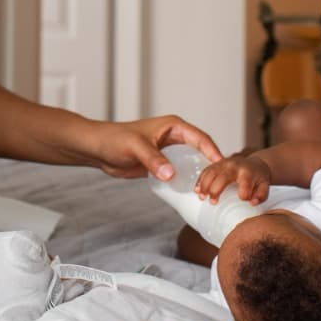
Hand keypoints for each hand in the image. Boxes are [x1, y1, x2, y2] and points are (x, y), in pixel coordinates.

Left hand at [81, 114, 223, 180]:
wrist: (98, 150)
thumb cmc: (115, 140)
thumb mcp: (136, 148)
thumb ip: (153, 160)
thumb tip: (171, 174)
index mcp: (173, 126)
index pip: (200, 138)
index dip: (213, 152)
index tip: (222, 167)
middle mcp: (175, 137)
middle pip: (200, 151)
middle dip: (209, 166)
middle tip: (217, 184)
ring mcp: (169, 151)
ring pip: (192, 163)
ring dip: (199, 175)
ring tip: (208, 191)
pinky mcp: (162, 164)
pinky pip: (180, 172)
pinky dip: (187, 181)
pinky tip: (192, 193)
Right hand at [196, 153, 271, 204]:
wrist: (255, 165)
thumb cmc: (259, 179)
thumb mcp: (265, 186)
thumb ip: (261, 195)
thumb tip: (252, 202)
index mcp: (248, 172)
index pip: (245, 183)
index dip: (243, 194)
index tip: (242, 200)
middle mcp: (235, 165)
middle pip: (223, 176)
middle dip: (216, 189)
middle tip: (212, 202)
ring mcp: (224, 163)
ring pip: (211, 172)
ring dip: (204, 185)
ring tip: (201, 197)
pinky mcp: (217, 164)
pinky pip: (206, 170)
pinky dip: (200, 180)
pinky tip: (196, 190)